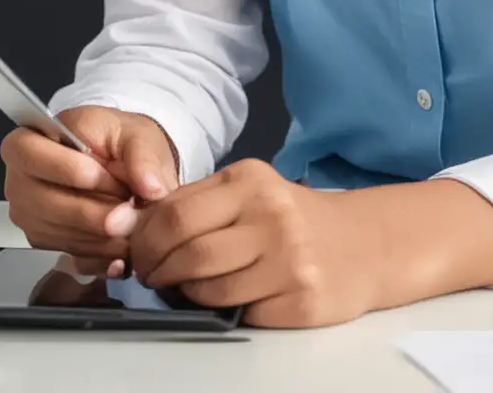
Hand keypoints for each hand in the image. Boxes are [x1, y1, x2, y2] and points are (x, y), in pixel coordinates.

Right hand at [2, 106, 179, 277]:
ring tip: (131, 227)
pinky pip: (66, 250)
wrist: (125, 166)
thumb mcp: (137, 134)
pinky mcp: (44, 238)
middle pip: (40, 201)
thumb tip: (150, 187)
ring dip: (96, 235)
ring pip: (54, 231)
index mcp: (35, 136)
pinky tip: (122, 244)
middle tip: (127, 214)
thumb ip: (143, 156)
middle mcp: (21, 176)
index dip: (65, 167)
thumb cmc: (121, 142)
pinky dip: (98, 251)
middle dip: (89, 212)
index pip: (28, 152)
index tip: (102, 174)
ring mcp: (28, 211)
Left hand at [128, 158, 384, 327]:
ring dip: (184, 293)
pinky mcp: (299, 299)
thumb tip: (131, 224)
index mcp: (251, 179)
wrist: (362, 245)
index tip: (136, 252)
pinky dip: (219, 308)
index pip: (175, 212)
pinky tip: (226, 296)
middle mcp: (271, 214)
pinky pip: (237, 312)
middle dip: (157, 270)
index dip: (144, 240)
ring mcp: (288, 259)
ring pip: (207, 288)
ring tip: (185, 287)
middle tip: (151, 276)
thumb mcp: (249, 193)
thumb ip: (196, 203)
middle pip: (187, 251)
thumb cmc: (291, 219)